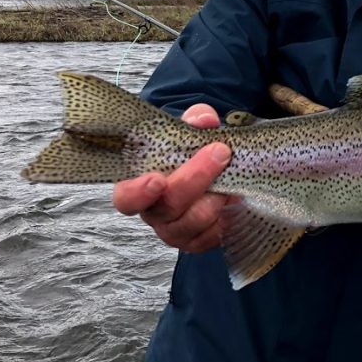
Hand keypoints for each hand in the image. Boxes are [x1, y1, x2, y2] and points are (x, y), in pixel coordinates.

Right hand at [112, 103, 233, 251]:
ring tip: (231, 177)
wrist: (213, 171)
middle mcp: (154, 213)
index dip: (138, 193)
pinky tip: (234, 197)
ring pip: (194, 222)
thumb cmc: (191, 152)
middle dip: (196, 179)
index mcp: (140, 186)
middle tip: (220, 152)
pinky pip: (213, 235)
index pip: (126, 198)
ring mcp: (175, 231)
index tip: (157, 179)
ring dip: (216, 197)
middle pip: (168, 207)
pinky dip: (227, 214)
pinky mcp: (198, 242)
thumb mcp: (191, 131)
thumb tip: (205, 119)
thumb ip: (195, 121)